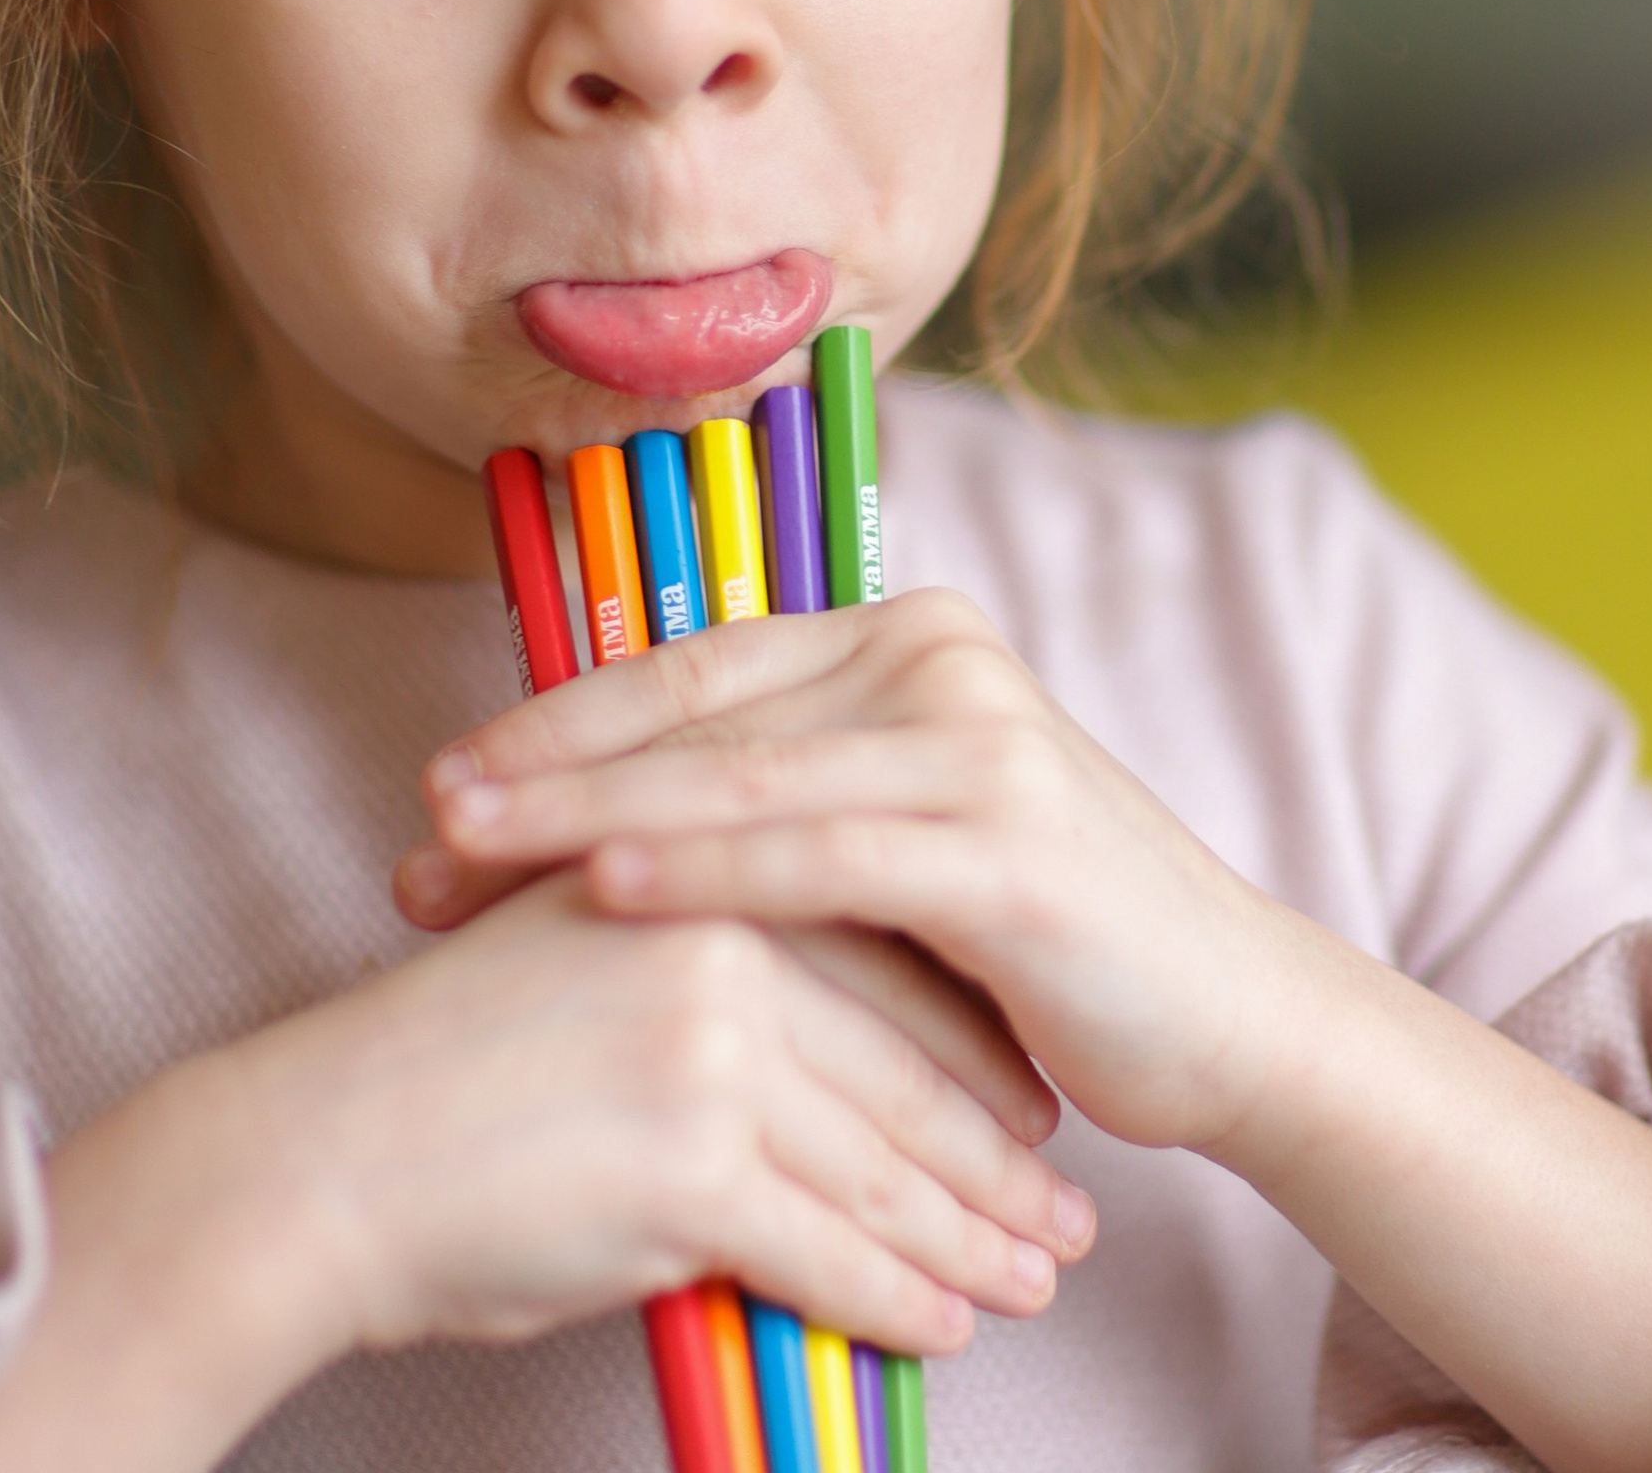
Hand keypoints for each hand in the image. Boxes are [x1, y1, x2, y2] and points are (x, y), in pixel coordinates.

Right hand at [0, 870, 1089, 1472]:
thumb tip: (821, 1053)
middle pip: (904, 1067)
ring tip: (1035, 1273)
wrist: (317, 1156)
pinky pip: (830, 1248)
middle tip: (1066, 1203)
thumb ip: (711, 977)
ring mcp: (714, 1055)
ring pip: (885, 1164)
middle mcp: (725, 950)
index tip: (1030, 1097)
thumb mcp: (587, 964)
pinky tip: (947, 1323)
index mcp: (706, 882)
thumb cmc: (444, 1070)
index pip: (882, 963)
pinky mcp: (691, 1168)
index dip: (969, 1043)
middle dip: (996, 1154)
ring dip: (973, 1235)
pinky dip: (898, 1296)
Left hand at [396, 605, 1651, 1472]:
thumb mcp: (904, 838)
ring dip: (587, 816)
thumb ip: (787, 802)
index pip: (699, 664)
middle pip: (701, 712)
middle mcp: (937, 659)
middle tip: (424, 818)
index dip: (565, 719)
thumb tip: (601, 829)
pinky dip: (702, 870)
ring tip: (467, 850)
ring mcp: (977, 740)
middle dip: (547, 770)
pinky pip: (819, 854)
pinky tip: (604, 892)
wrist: (1227, 1010)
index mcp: (905, 640)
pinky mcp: (1004, 841)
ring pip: (739, 776)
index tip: (453, 774)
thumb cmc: (1042, 938)